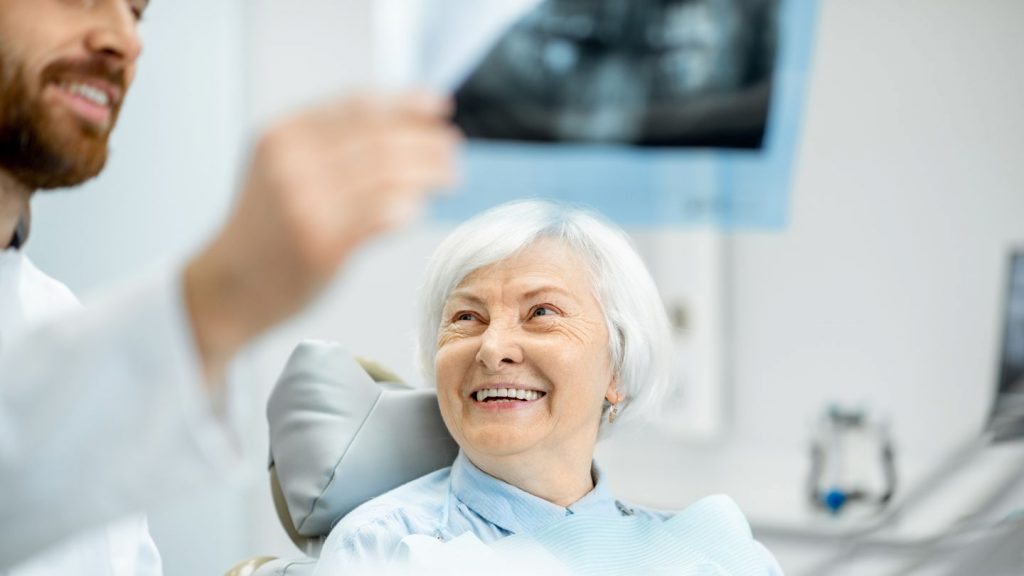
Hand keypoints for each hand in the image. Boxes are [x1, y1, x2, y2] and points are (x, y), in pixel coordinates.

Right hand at [185, 92, 459, 383]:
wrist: (226, 287)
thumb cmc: (265, 229)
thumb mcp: (282, 168)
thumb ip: (329, 145)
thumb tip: (405, 125)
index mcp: (283, 134)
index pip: (360, 107)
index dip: (407, 105)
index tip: (439, 108)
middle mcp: (292, 163)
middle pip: (381, 139)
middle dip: (427, 141)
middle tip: (452, 151)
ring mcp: (306, 204)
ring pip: (388, 175)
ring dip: (429, 172)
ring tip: (450, 176)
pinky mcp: (322, 244)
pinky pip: (383, 216)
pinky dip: (408, 207)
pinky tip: (417, 208)